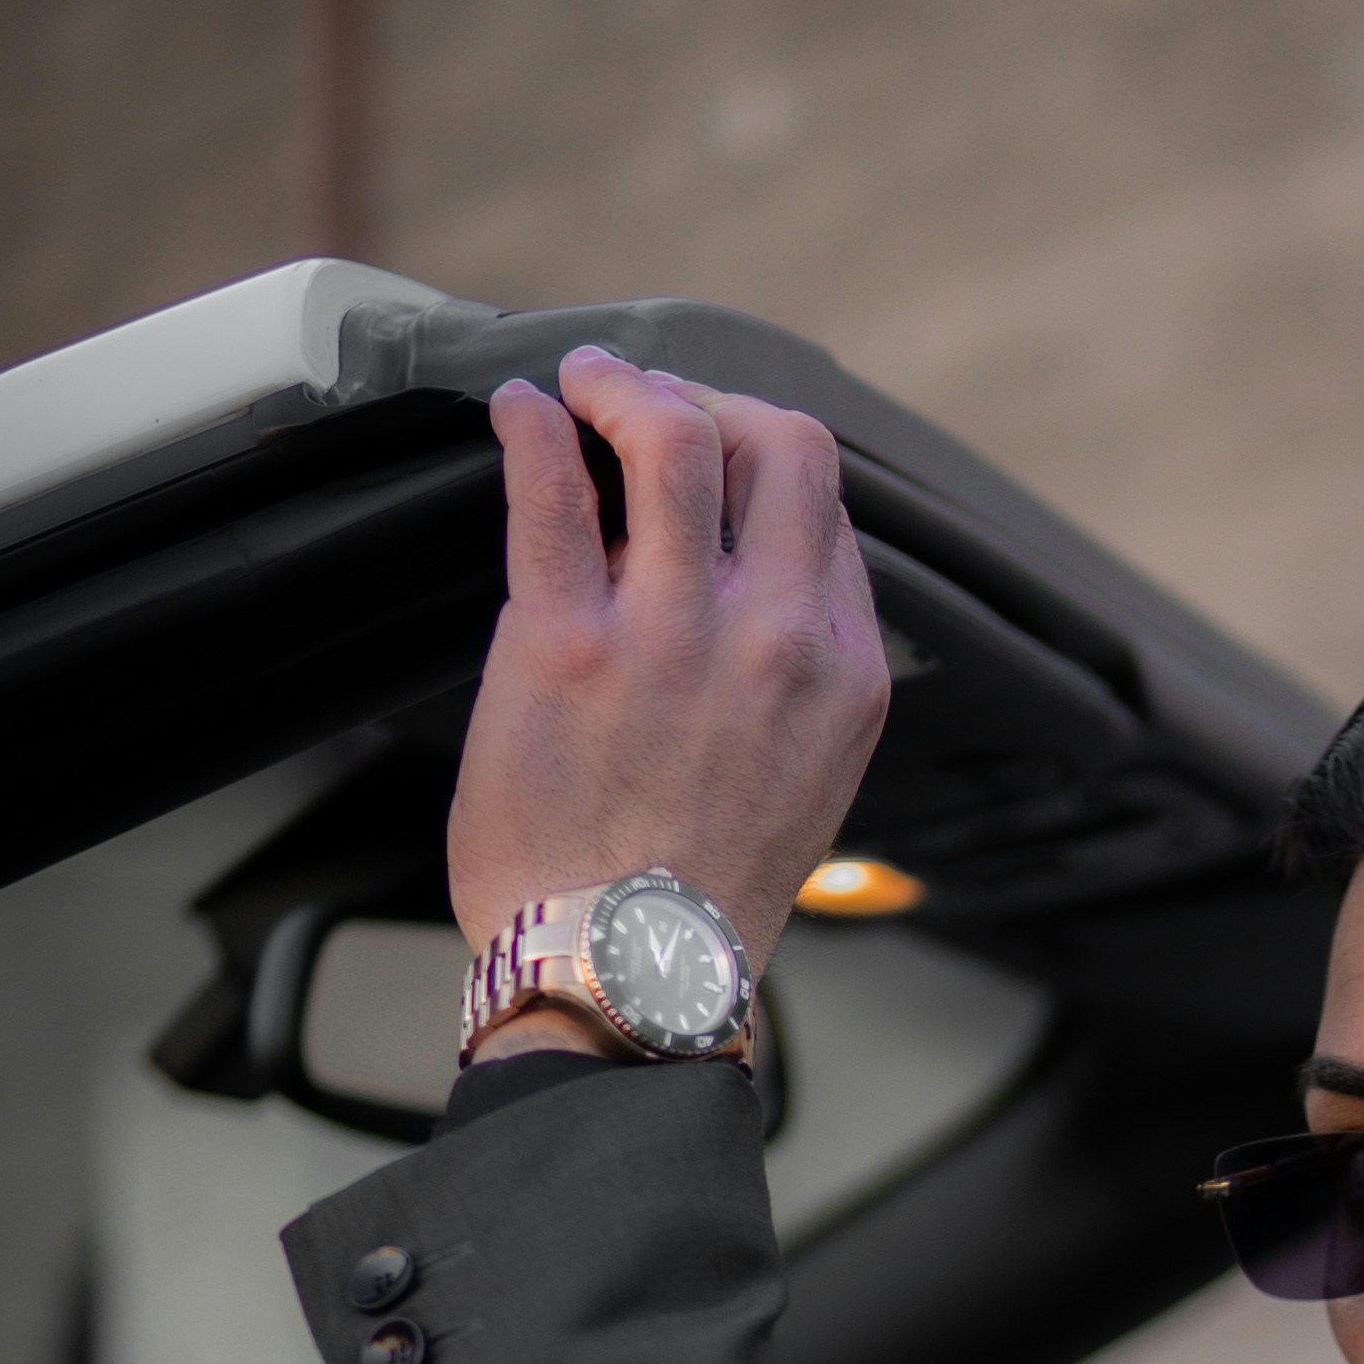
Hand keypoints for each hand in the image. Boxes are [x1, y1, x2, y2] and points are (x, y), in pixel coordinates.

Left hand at [447, 347, 890, 1039]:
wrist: (630, 978)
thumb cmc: (700, 897)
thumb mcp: (807, 776)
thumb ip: (795, 674)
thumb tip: (741, 585)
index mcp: (843, 671)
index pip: (825, 507)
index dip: (761, 459)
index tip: (712, 460)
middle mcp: (775, 638)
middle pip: (778, 441)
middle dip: (711, 399)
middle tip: (650, 405)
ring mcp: (671, 636)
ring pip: (675, 434)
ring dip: (625, 386)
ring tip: (586, 386)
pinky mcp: (566, 645)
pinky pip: (550, 489)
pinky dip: (533, 425)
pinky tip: (519, 413)